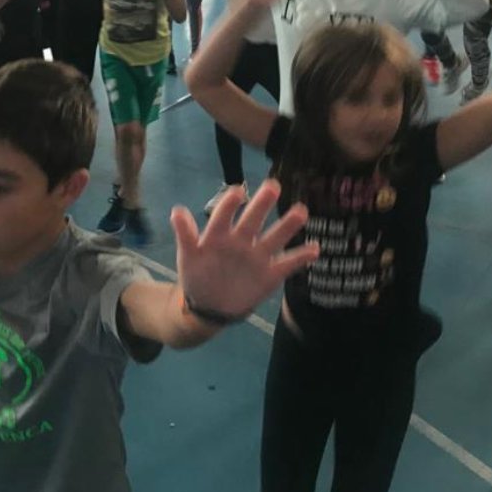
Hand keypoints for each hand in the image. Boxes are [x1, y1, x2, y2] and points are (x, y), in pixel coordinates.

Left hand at [171, 180, 316, 321]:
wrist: (209, 305)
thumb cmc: (198, 275)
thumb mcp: (187, 257)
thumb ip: (185, 236)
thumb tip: (177, 211)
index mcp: (219, 235)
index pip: (224, 215)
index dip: (229, 204)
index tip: (238, 192)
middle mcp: (241, 241)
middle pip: (253, 220)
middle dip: (262, 203)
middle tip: (273, 186)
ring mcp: (257, 257)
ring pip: (274, 237)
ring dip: (288, 225)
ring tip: (301, 210)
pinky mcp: (270, 275)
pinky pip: (288, 264)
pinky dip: (301, 257)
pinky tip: (315, 248)